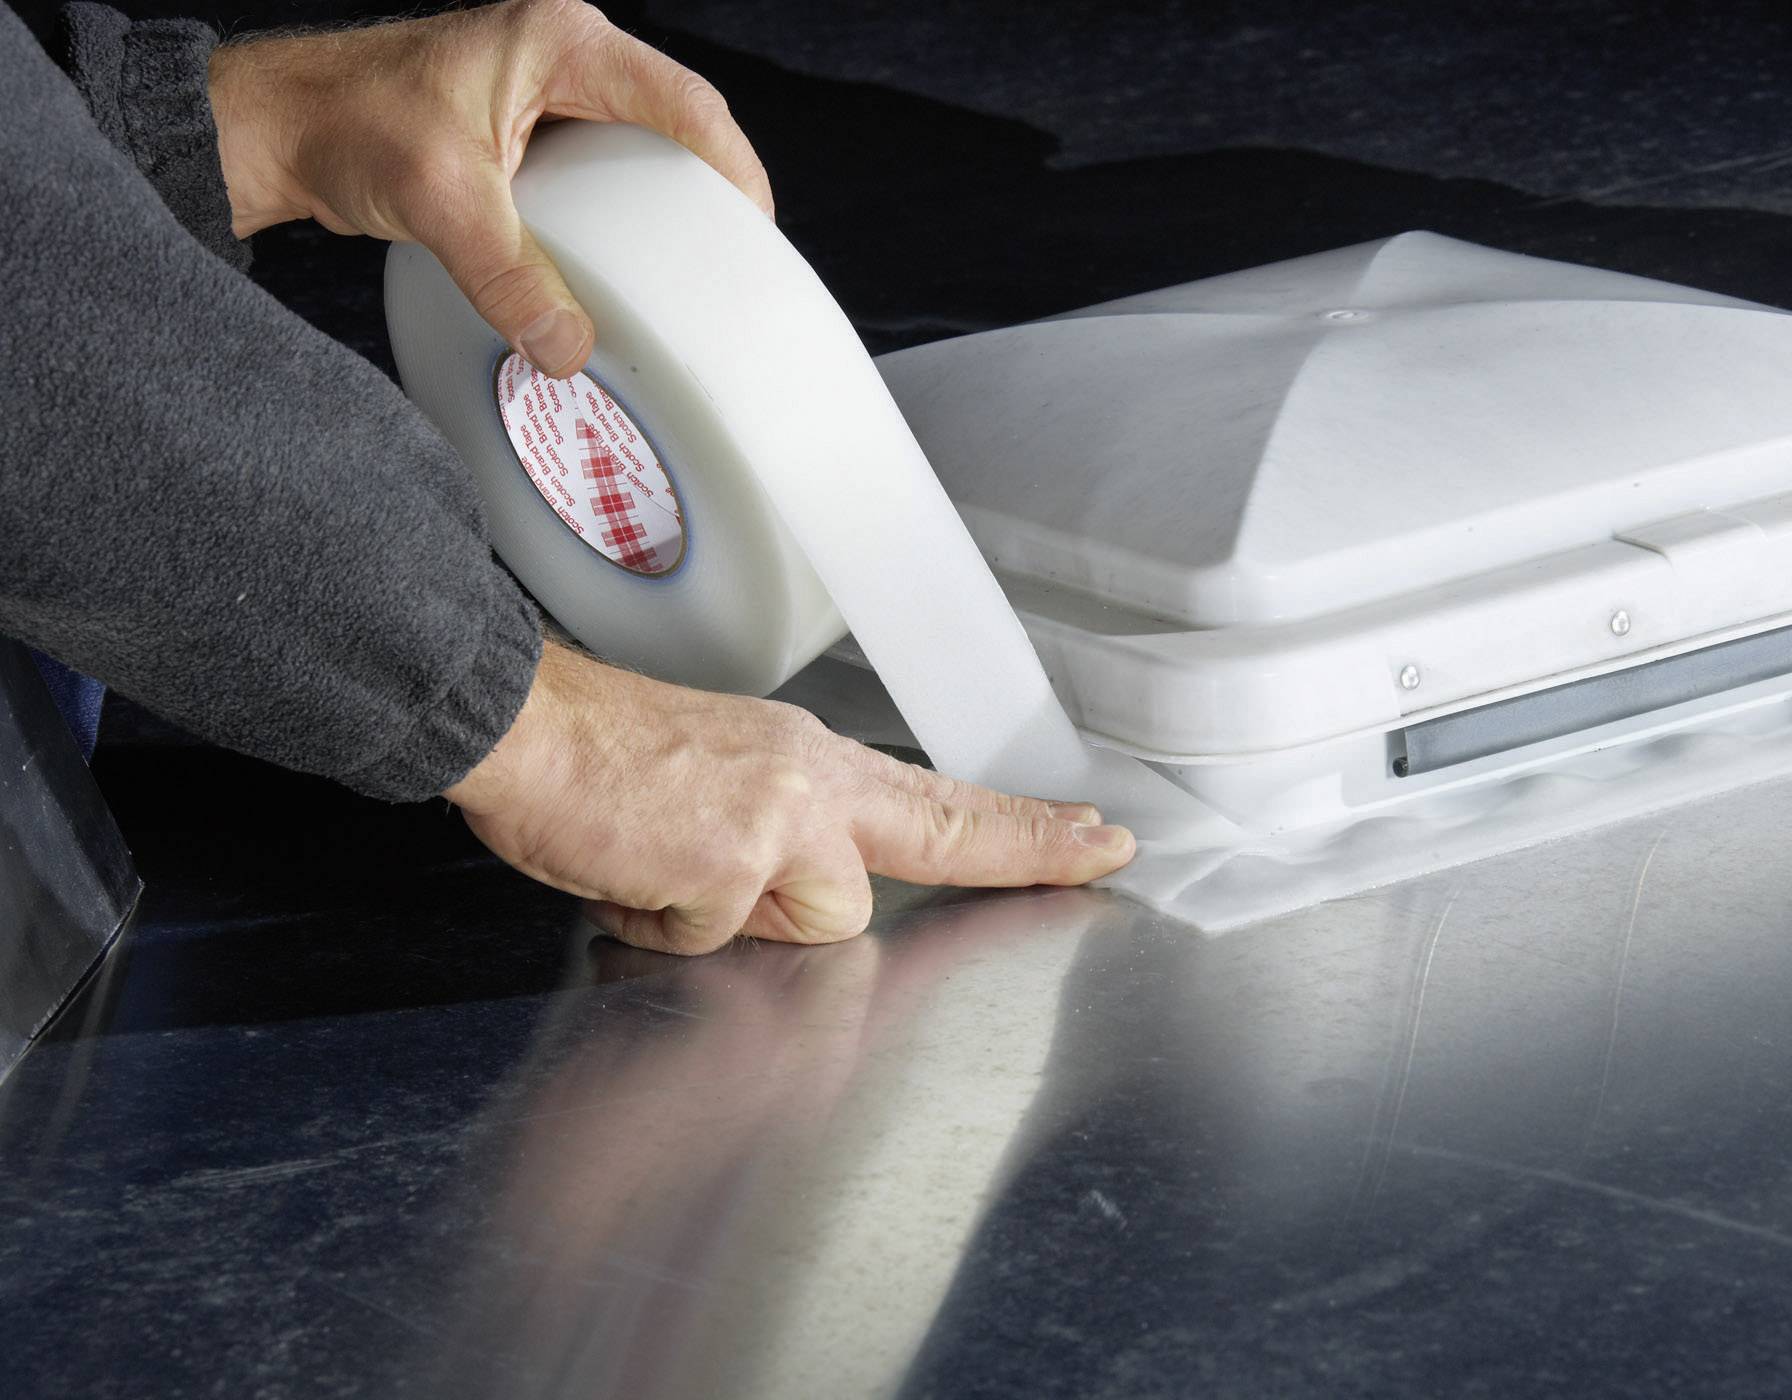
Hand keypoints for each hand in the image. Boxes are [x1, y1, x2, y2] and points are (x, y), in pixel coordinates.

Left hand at [206, 0, 770, 376]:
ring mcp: (544, 89)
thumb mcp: (441, 204)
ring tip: (687, 264)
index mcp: (559, 42)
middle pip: (675, 119)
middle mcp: (561, 54)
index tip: (755, 227)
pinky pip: (599, 165)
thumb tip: (568, 351)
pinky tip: (620, 260)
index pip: (684, 101)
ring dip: (661, 201)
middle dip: (709, 185)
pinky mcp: (524, 125)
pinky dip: (618, 211)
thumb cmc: (345, 123)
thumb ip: (510, 279)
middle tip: (734, 254)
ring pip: (638, 144)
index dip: (732, 165)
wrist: (279, 125)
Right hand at [444, 644, 1136, 955]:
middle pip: (934, 841)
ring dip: (736, 922)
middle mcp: (811, 784)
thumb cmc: (601, 755)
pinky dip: (663, 926)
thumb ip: (781, 833)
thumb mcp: (722, 778)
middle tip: (1106, 845)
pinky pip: (713, 938)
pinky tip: (628, 877)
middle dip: (1027, 846)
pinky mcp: (732, 865)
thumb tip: (787, 890)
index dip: (1019, 826)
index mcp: (810, 763)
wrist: (525, 725)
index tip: (1091, 831)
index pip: (938, 800)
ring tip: (662, 869)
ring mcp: (778, 825)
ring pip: (812, 920)